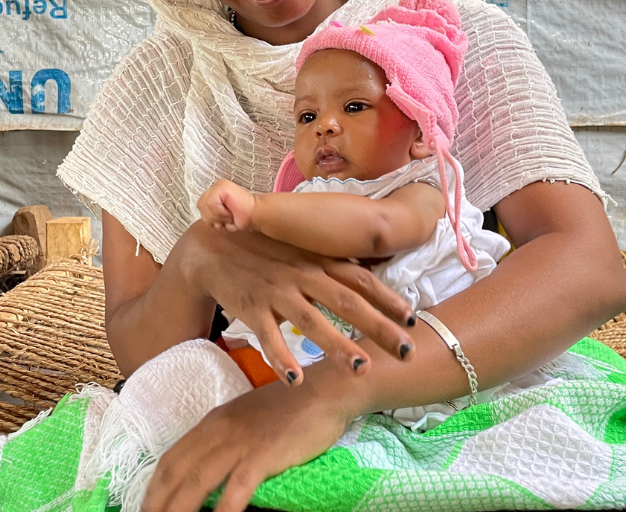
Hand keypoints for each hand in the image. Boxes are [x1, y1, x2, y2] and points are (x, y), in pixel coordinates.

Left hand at [142, 373, 354, 511]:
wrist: (325, 390)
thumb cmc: (292, 408)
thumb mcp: (248, 420)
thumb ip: (227, 441)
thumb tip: (210, 471)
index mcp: (212, 422)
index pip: (171, 459)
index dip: (153, 488)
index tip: (144, 509)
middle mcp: (218, 431)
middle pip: (175, 473)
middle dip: (157, 503)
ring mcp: (239, 443)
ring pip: (195, 483)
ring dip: (178, 511)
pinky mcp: (262, 455)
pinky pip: (235, 489)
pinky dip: (222, 511)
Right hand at [175, 221, 415, 384]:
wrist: (212, 246)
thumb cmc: (264, 250)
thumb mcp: (301, 250)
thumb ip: (331, 265)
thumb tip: (370, 280)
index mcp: (317, 261)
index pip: (360, 279)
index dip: (388, 298)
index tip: (413, 319)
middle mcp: (302, 275)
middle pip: (346, 302)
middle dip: (378, 328)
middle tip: (406, 351)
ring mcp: (276, 292)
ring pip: (311, 321)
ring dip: (336, 345)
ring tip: (360, 368)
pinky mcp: (251, 308)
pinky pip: (267, 336)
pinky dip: (281, 357)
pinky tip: (295, 379)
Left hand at [197, 180, 255, 231]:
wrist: (255, 215)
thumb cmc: (240, 218)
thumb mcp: (219, 218)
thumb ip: (209, 214)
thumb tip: (204, 216)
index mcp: (213, 193)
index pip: (201, 207)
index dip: (210, 217)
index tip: (224, 220)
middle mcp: (215, 187)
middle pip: (201, 206)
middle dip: (213, 218)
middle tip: (228, 218)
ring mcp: (218, 185)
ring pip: (206, 205)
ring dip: (218, 216)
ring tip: (230, 215)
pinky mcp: (222, 187)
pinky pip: (212, 203)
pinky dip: (221, 212)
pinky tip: (230, 212)